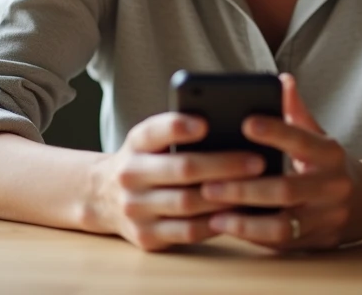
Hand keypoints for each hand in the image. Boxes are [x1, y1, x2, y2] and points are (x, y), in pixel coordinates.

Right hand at [92, 112, 265, 251]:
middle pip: (182, 169)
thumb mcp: (152, 140)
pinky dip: (215, 223)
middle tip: (257, 161)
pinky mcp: (146, 237)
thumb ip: (179, 131)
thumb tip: (232, 126)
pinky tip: (239, 213)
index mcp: (135, 144)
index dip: (178, 127)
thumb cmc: (148, 160)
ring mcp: (136, 209)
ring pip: (187, 203)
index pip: (154, 131)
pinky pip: (187, 231)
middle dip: (223, 165)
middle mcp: (130, 175)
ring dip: (226, 197)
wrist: (104, 196)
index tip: (206, 123)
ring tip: (256, 188)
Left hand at [200, 73, 361, 250]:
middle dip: (244, 188)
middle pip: (286, 190)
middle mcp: (332, 188)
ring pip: (282, 225)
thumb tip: (282, 80)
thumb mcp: (321, 135)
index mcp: (331, 155)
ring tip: (213, 212)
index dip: (275, 132)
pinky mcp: (316, 243)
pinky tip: (226, 226)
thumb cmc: (333, 163)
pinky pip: (280, 243)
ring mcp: (326, 220)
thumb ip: (297, 112)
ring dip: (244, 221)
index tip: (245, 123)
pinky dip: (251, 235)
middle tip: (208, 182)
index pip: (302, 140)